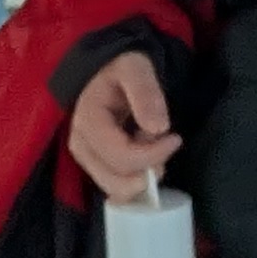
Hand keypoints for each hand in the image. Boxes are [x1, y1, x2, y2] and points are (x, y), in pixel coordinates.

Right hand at [65, 48, 178, 203]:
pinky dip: (136, 181)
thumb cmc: (120, 68)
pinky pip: (116, 187)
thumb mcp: (135, 68)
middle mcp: (81, 145)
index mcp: (88, 121)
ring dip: (142, 177)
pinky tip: (147, 159)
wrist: (106, 69)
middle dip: (147, 172)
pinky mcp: (94, 165)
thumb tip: (158, 128)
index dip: (153, 155)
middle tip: (165, 147)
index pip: (121, 156)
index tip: (175, 138)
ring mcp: (86, 158)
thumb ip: (145, 93)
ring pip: (116, 189)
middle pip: (116, 181)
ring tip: (153, 148)